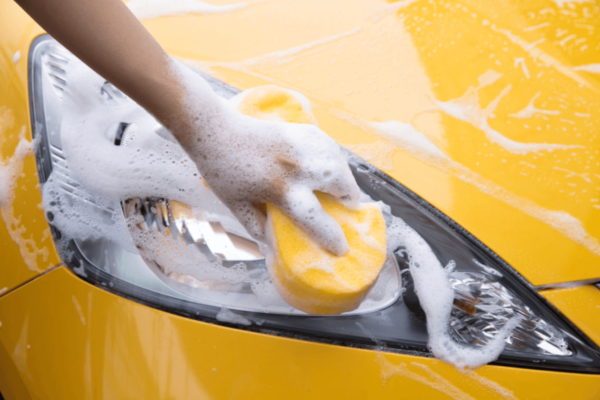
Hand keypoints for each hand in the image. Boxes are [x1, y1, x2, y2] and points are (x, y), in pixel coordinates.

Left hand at [169, 66, 360, 255]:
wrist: (216, 130)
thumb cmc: (223, 171)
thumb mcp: (237, 206)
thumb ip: (258, 228)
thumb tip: (273, 247)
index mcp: (281, 190)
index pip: (318, 219)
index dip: (333, 237)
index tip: (341, 248)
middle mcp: (299, 168)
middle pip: (343, 186)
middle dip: (349, 201)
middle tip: (345, 208)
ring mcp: (303, 146)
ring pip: (342, 164)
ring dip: (345, 179)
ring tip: (340, 188)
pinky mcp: (303, 131)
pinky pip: (331, 147)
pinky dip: (334, 159)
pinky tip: (327, 166)